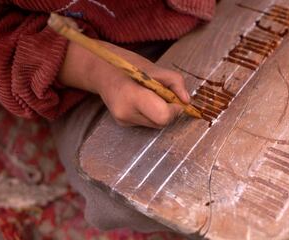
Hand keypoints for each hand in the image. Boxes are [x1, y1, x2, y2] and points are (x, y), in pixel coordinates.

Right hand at [58, 40, 189, 128]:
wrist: (101, 71)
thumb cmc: (128, 65)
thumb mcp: (154, 68)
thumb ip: (175, 82)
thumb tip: (187, 101)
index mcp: (132, 96)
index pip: (163, 116)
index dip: (174, 109)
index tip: (175, 99)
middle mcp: (125, 113)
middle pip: (161, 123)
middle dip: (169, 111)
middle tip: (164, 94)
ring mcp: (123, 120)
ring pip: (156, 125)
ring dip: (161, 112)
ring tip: (151, 95)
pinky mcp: (123, 123)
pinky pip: (147, 123)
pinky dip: (151, 113)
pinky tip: (143, 101)